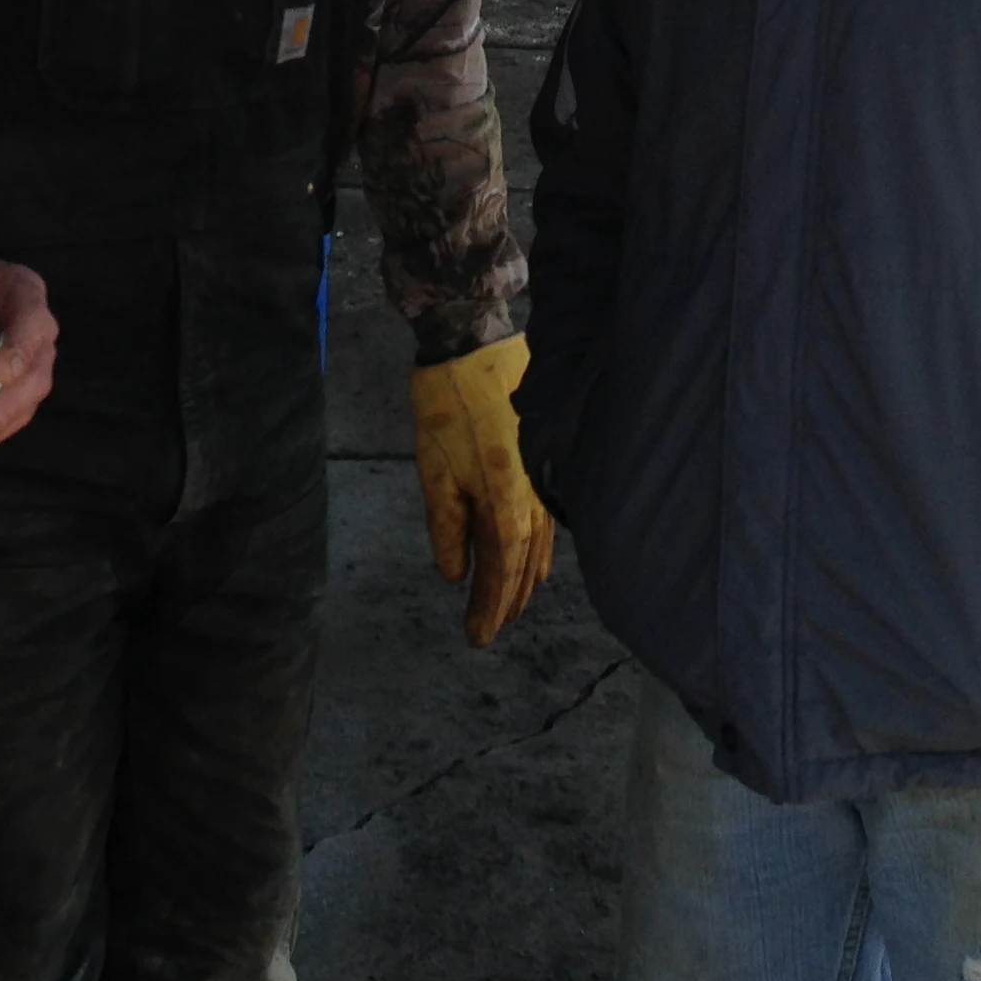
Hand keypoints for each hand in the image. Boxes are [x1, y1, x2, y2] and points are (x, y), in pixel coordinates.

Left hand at [0, 250, 56, 463]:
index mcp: (22, 292)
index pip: (31, 322)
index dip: (20, 349)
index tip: (2, 374)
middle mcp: (37, 330)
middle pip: (35, 372)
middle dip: (4, 405)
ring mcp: (31, 362)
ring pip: (27, 400)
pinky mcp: (15, 389)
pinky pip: (11, 415)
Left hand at [408, 334, 555, 644]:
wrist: (476, 343)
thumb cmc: (447, 404)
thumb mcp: (434, 470)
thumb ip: (447, 526)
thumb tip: (456, 574)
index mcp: (505, 500)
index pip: (501, 569)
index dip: (490, 606)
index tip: (476, 637)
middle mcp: (533, 495)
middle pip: (524, 563)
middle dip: (507, 600)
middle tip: (489, 630)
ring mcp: (543, 476)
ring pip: (540, 543)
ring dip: (525, 578)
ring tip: (513, 606)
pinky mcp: (544, 459)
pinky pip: (546, 518)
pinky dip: (540, 547)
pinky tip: (536, 558)